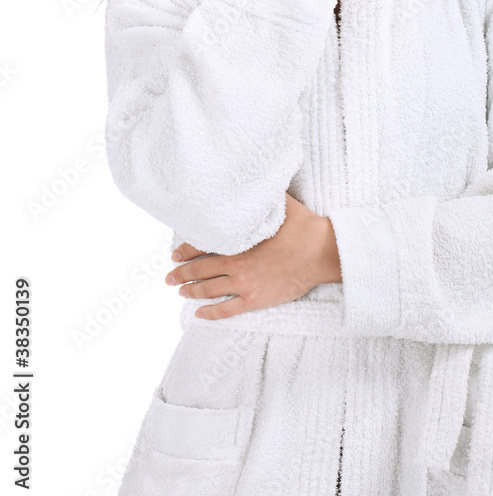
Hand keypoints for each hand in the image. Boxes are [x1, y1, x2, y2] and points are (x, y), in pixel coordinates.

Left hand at [165, 193, 341, 319]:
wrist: (320, 252)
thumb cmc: (302, 226)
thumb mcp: (279, 203)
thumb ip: (262, 197)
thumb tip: (254, 181)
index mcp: (237, 241)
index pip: (202, 246)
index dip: (186, 250)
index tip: (175, 253)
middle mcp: (235, 264)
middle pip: (200, 270)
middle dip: (181, 273)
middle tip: (169, 276)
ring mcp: (244, 284)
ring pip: (209, 290)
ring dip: (191, 291)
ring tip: (180, 291)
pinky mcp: (255, 299)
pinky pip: (226, 309)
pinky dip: (210, 313)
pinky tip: (199, 314)